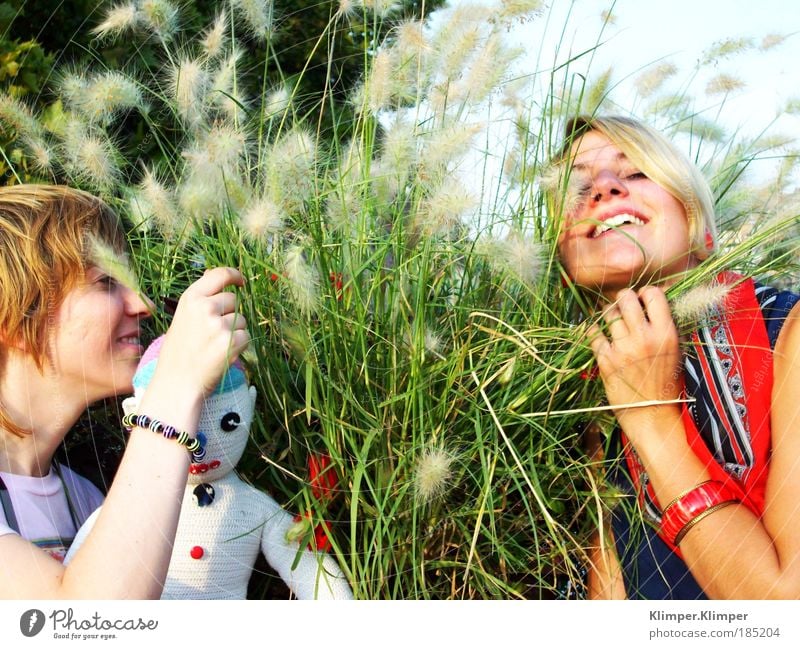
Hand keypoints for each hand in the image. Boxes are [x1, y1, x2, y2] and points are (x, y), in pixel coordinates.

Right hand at [156, 267, 249, 396]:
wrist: (177, 383)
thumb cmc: (179, 352)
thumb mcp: (183, 317)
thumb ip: (201, 298)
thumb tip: (216, 275)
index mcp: (191, 298)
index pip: (220, 274)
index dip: (235, 276)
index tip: (241, 282)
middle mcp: (205, 308)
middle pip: (234, 300)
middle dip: (229, 314)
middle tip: (212, 333)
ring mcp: (218, 325)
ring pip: (241, 320)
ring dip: (234, 332)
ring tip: (214, 346)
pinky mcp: (231, 342)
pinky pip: (246, 336)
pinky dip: (239, 346)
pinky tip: (222, 354)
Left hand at [587, 287, 682, 434]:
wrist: (652, 415)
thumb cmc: (666, 384)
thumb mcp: (676, 352)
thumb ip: (664, 327)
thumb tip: (651, 303)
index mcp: (666, 334)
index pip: (653, 295)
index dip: (645, 293)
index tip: (642, 300)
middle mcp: (644, 338)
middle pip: (626, 298)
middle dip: (622, 299)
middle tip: (622, 306)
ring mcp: (623, 348)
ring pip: (607, 314)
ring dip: (608, 315)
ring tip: (611, 322)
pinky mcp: (605, 360)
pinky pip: (593, 334)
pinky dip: (593, 331)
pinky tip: (598, 334)